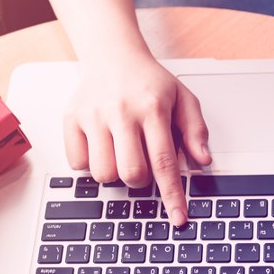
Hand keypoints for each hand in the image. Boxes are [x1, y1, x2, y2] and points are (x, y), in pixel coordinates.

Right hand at [64, 51, 211, 225]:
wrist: (113, 55)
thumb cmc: (149, 81)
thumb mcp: (183, 98)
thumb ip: (195, 130)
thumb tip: (202, 161)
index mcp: (152, 108)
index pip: (164, 162)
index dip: (172, 195)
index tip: (178, 218)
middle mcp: (120, 112)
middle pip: (131, 173)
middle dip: (141, 180)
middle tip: (143, 162)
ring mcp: (93, 116)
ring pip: (103, 174)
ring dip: (115, 173)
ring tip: (122, 151)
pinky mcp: (71, 119)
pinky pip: (78, 164)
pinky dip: (91, 164)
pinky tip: (102, 145)